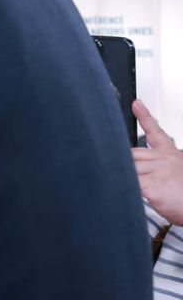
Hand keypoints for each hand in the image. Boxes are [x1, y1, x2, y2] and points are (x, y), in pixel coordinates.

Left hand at [133, 100, 182, 224]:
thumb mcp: (175, 175)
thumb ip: (156, 167)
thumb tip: (134, 166)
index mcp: (170, 155)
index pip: (156, 132)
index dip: (145, 116)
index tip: (137, 104)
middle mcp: (164, 160)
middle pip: (131, 154)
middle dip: (124, 164)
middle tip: (124, 172)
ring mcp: (159, 171)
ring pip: (128, 169)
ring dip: (125, 178)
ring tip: (133, 187)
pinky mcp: (152, 185)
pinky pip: (129, 183)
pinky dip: (125, 189)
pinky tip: (130, 194)